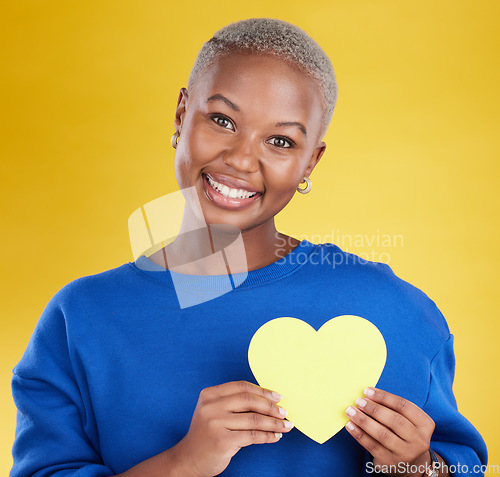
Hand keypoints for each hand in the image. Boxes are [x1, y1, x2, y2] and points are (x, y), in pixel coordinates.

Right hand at [173, 380, 292, 476]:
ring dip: (274, 423)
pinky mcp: (223, 441)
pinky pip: (253, 436)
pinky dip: (268, 436)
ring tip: (285, 425)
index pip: (241, 387)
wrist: (188, 459)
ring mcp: (215, 424)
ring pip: (254, 419)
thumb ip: (233, 403)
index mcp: (209, 395)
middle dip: (270, 406)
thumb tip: (268, 400)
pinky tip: (276, 436)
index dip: (262, 391)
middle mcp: (211, 407)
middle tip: (284, 412)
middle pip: (249, 400)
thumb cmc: (206, 434)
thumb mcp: (214, 411)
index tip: (278, 397)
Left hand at [344, 387, 434, 475]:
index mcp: (425, 424)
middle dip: (374, 409)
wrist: (412, 464)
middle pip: (394, 420)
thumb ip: (393, 408)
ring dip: (363, 420)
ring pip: (382, 434)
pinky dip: (359, 434)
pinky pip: (372, 446)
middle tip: (359, 401)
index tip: (367, 390)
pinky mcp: (390, 462)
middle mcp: (418, 440)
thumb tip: (367, 394)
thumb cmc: (404, 432)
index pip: (404, 406)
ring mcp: (405, 453)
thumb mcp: (408, 420)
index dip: (384, 397)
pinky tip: (350, 425)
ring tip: (350, 411)